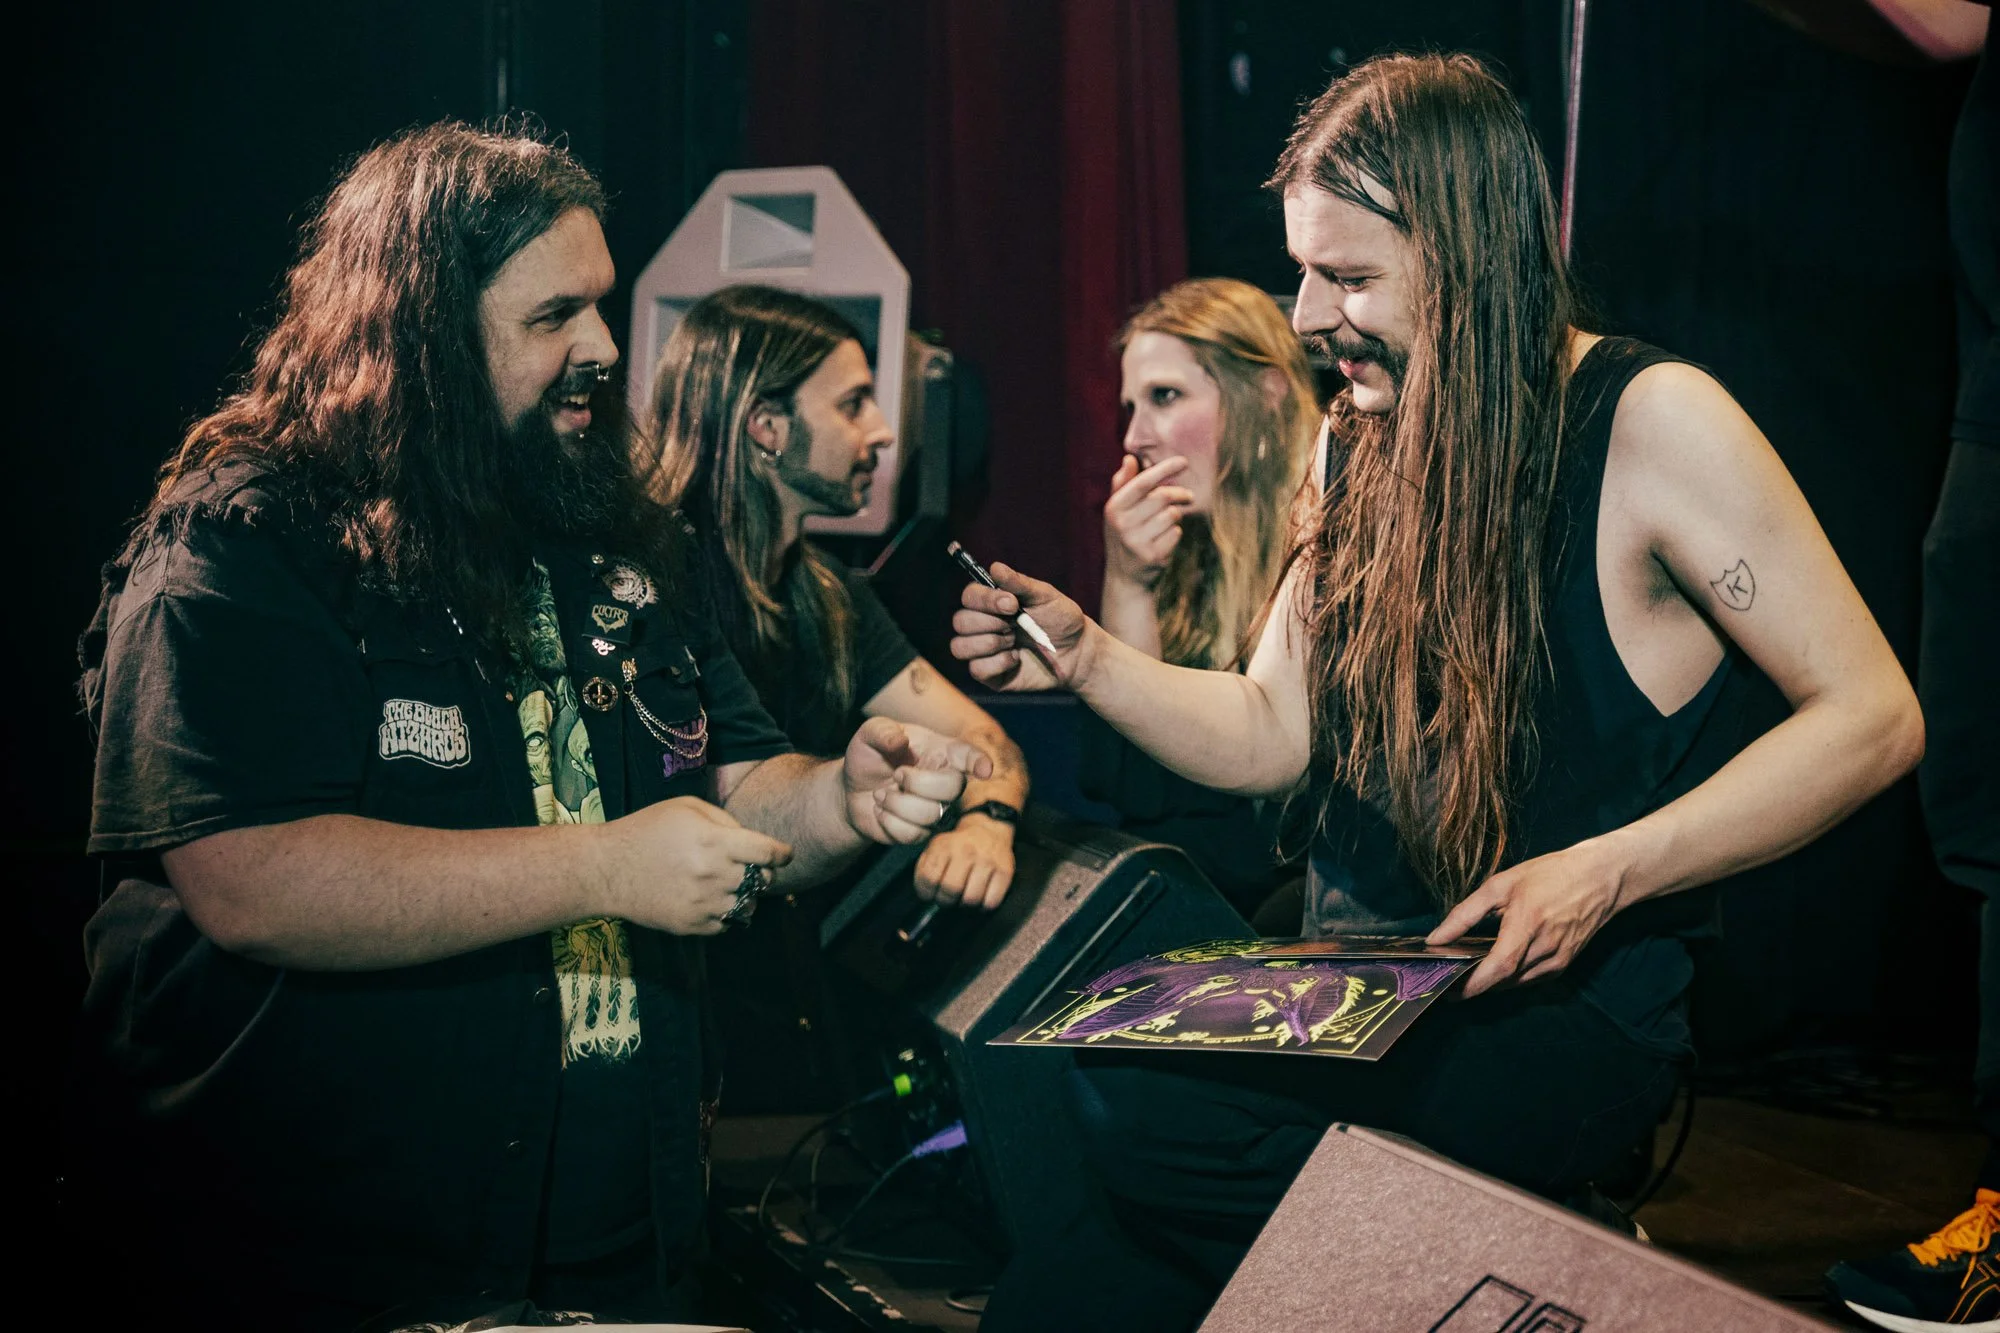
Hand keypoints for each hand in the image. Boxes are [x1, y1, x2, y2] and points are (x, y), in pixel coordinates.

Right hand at [601, 795, 792, 936]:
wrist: (607, 870)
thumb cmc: (647, 830)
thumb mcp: (687, 808)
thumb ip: (725, 821)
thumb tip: (750, 840)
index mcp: (715, 842)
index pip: (769, 853)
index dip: (783, 854)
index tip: (785, 855)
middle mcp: (713, 876)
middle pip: (762, 881)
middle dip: (762, 873)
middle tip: (750, 867)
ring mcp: (702, 904)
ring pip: (746, 906)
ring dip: (744, 895)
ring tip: (726, 884)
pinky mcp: (690, 926)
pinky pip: (725, 924)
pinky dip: (724, 913)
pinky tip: (708, 899)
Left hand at [842, 715, 992, 844]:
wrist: (853, 789)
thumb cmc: (870, 756)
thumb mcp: (869, 734)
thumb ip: (882, 731)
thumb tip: (899, 741)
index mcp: (940, 752)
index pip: (967, 756)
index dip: (979, 762)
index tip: (985, 769)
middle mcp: (944, 781)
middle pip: (954, 788)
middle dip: (919, 783)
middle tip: (896, 775)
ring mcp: (935, 809)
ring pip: (931, 814)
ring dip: (897, 803)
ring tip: (880, 794)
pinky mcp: (920, 832)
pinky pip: (912, 834)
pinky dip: (888, 821)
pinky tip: (881, 811)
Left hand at [915, 815, 1015, 909]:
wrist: (988, 827)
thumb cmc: (959, 844)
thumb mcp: (937, 846)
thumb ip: (925, 866)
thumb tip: (925, 892)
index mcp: (945, 845)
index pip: (928, 878)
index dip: (926, 892)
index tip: (929, 894)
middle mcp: (966, 851)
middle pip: (950, 890)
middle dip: (946, 901)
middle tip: (948, 898)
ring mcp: (987, 861)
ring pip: (971, 899)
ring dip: (965, 904)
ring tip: (964, 897)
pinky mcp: (1005, 871)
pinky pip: (991, 901)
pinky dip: (984, 906)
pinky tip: (980, 898)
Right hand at [950, 562, 1094, 691]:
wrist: (1078, 652)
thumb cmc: (1061, 620)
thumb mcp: (1045, 596)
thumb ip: (1020, 583)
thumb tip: (995, 567)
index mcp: (992, 603)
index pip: (969, 597)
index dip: (985, 600)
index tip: (1011, 604)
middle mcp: (983, 626)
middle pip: (960, 621)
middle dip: (989, 623)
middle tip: (1014, 625)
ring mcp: (984, 652)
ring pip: (960, 646)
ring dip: (990, 642)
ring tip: (1014, 642)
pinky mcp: (990, 675)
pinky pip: (976, 669)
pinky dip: (998, 663)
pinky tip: (1016, 659)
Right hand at [1104, 455, 1193, 588]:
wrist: (1125, 577)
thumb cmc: (1123, 535)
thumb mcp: (1117, 510)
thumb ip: (1122, 484)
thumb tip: (1129, 458)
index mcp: (1114, 508)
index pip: (1142, 483)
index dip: (1164, 469)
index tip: (1184, 461)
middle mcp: (1123, 524)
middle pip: (1162, 498)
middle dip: (1179, 494)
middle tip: (1189, 496)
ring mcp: (1137, 542)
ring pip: (1172, 515)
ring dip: (1176, 516)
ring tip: (1169, 522)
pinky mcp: (1153, 556)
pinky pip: (1176, 533)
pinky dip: (1176, 533)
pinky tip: (1165, 538)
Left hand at [1427, 838, 1628, 997]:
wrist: (1601, 879)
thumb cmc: (1549, 875)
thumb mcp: (1501, 884)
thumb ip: (1465, 913)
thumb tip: (1436, 938)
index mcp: (1528, 923)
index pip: (1499, 967)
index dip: (1473, 984)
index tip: (1447, 989)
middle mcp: (1546, 948)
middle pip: (1504, 980)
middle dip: (1474, 984)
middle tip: (1449, 977)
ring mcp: (1558, 960)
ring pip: (1516, 983)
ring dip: (1491, 981)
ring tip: (1467, 970)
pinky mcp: (1564, 964)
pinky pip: (1530, 979)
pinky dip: (1510, 976)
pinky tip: (1497, 963)